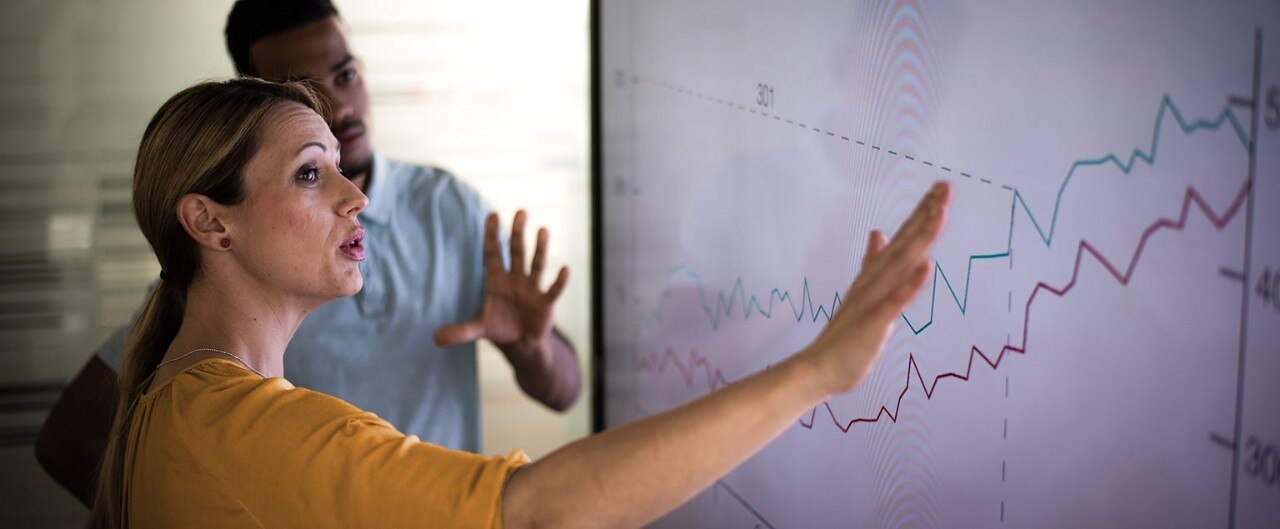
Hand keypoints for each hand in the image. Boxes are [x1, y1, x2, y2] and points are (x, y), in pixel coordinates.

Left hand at [434, 211, 569, 354]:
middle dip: (518, 233)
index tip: (492, 214)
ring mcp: (532, 289)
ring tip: (543, 230)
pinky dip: (560, 281)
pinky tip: (565, 269)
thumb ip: (461, 331)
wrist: (521, 344)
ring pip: (537, 264)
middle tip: (521, 212)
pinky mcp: (545, 302)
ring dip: (540, 248)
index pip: (493, 253)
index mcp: (497, 280)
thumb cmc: (500, 328)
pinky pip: (554, 289)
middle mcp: (515, 279)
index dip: (492, 235)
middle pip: (517, 252)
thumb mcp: (479, 328)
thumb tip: (436, 339)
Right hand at [799, 181, 951, 396]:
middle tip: (946, 186)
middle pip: (906, 242)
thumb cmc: (845, 334)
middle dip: (927, 214)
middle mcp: (875, 280)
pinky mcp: (874, 322)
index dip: (922, 212)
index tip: (942, 187)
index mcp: (876, 274)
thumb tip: (879, 232)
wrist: (820, 366)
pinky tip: (926, 266)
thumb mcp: (864, 291)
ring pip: (902, 263)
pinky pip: (895, 301)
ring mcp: (874, 299)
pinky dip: (910, 283)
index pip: (903, 237)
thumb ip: (872, 260)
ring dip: (921, 237)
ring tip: (939, 212)